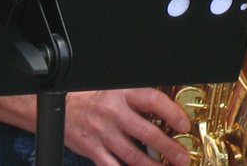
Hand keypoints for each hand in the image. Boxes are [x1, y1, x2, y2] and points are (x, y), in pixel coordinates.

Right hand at [63, 87, 191, 165]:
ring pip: (132, 154)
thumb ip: (138, 98)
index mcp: (122, 93)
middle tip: (182, 157)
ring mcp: (102, 133)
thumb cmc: (93, 97)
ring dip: (152, 165)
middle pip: (147, 132)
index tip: (184, 125)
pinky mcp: (92, 149)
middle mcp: (113, 113)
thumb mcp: (116, 88)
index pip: (153, 101)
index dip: (172, 113)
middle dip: (168, 148)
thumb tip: (165, 109)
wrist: (62, 106)